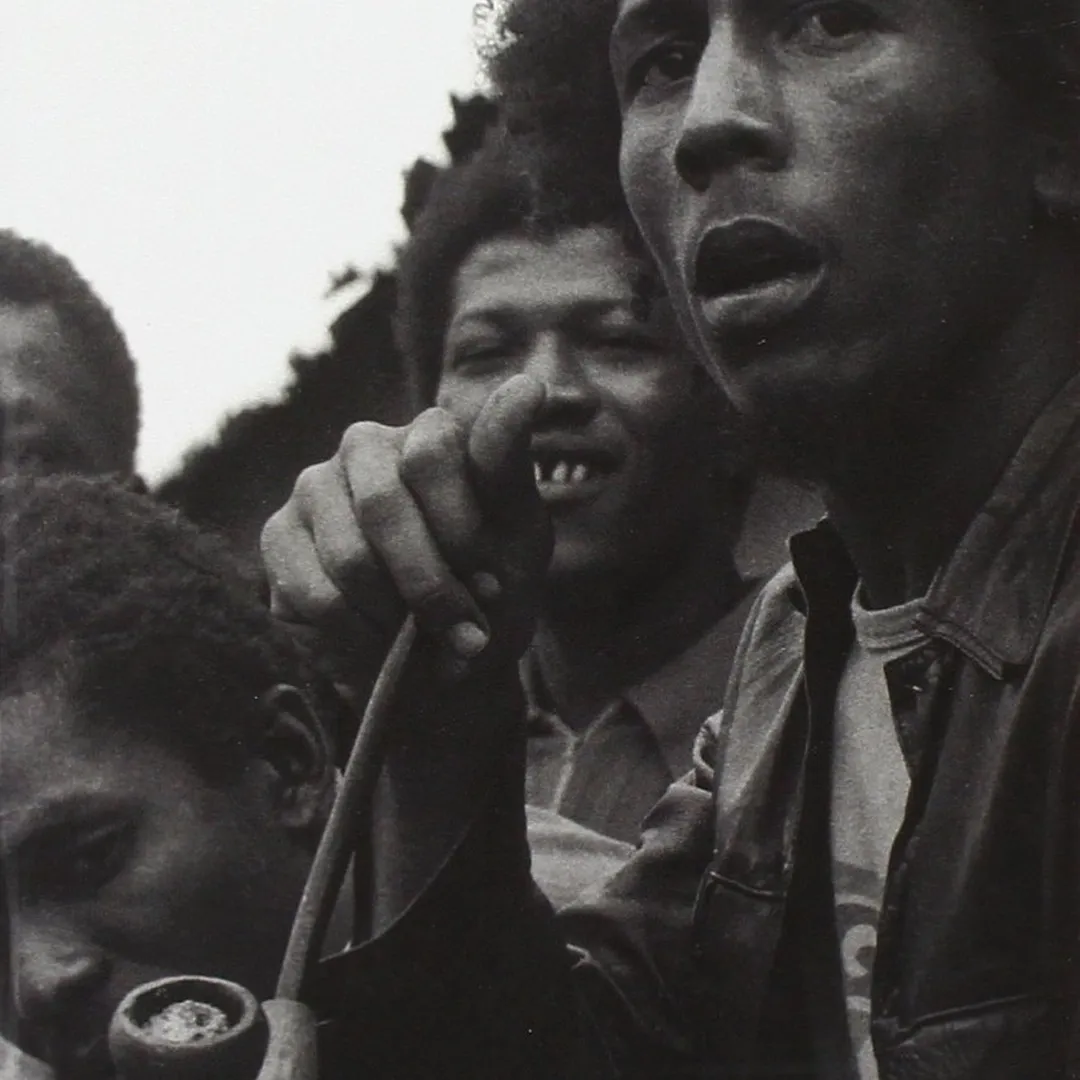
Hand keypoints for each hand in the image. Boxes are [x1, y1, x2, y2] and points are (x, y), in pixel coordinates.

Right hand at [261, 375, 551, 674]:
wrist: (447, 653)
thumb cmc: (490, 585)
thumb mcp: (518, 530)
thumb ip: (509, 461)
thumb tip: (528, 384)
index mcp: (429, 432)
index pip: (430, 454)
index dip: (460, 531)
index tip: (492, 582)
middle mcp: (365, 446)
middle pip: (383, 507)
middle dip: (431, 586)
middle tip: (464, 632)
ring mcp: (314, 487)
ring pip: (349, 558)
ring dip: (397, 619)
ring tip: (423, 637)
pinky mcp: (279, 536)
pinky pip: (315, 594)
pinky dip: (360, 636)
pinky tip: (380, 640)